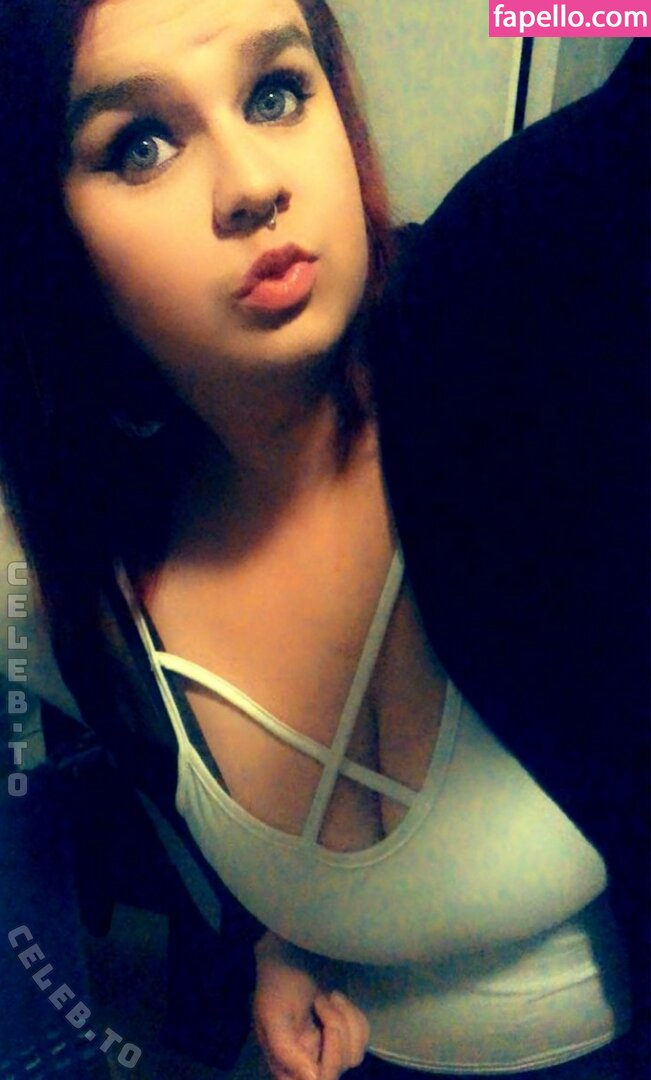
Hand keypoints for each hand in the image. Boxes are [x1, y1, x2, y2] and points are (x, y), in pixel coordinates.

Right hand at [253, 932, 369, 1079]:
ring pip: (354, 1053)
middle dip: (335, 1029)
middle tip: (321, 999)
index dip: (328, 1065)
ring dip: (344, 1018)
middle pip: (338, 1068)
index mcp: (285, 1065)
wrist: (294, 950)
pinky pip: (363, 1037)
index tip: (327, 1029)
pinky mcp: (344, 1034)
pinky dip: (353, 1014)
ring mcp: (328, 1049)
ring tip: (327, 996)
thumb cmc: (278, 981)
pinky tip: (336, 998)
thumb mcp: (273, 1016)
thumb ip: (287, 1051)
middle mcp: (308, 1062)